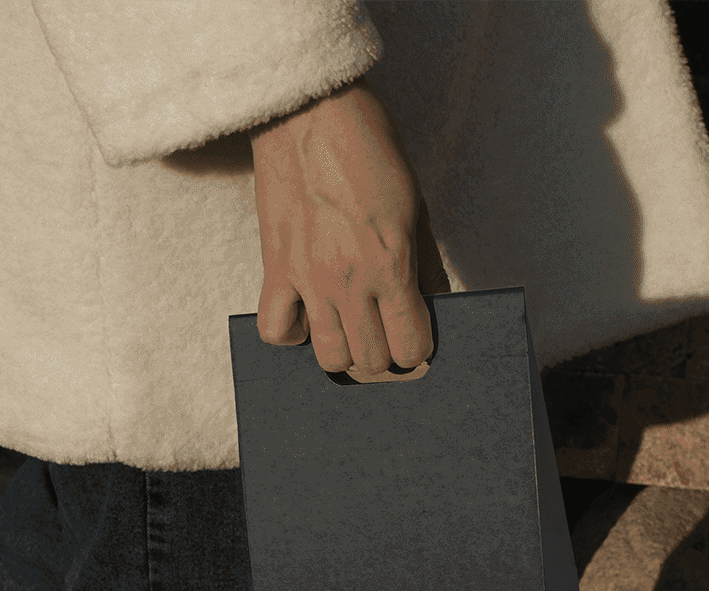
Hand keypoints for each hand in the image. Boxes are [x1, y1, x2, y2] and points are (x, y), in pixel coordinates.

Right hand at [249, 79, 443, 377]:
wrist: (309, 113)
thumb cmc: (370, 149)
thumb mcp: (415, 204)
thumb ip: (425, 263)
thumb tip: (433, 303)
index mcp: (391, 262)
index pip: (410, 344)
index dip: (419, 348)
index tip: (416, 337)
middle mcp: (349, 280)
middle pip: (370, 361)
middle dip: (385, 357)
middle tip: (386, 335)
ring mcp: (308, 279)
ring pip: (328, 357)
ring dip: (344, 352)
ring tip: (350, 328)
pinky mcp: (275, 268)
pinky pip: (276, 331)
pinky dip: (293, 335)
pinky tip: (307, 315)